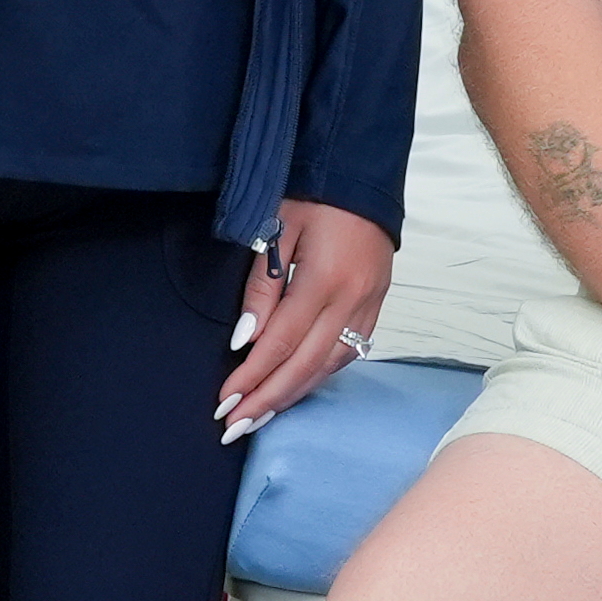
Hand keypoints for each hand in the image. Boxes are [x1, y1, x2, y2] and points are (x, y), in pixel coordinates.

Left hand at [218, 207, 397, 437]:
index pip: (282, 343)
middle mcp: (352, 300)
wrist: (362, 173)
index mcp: (326, 280)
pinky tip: (297, 386)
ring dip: (293, 394)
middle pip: (307, 366)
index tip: (225, 402)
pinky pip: (349, 353)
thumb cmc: (313, 193)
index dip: (252, 378)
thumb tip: (246, 340)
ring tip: (260, 415)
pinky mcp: (377, 305)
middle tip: (236, 427)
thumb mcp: (276, 229)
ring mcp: (370, 305)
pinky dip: (319, 375)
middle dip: (268, 401)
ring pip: (330, 366)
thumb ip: (261, 288)